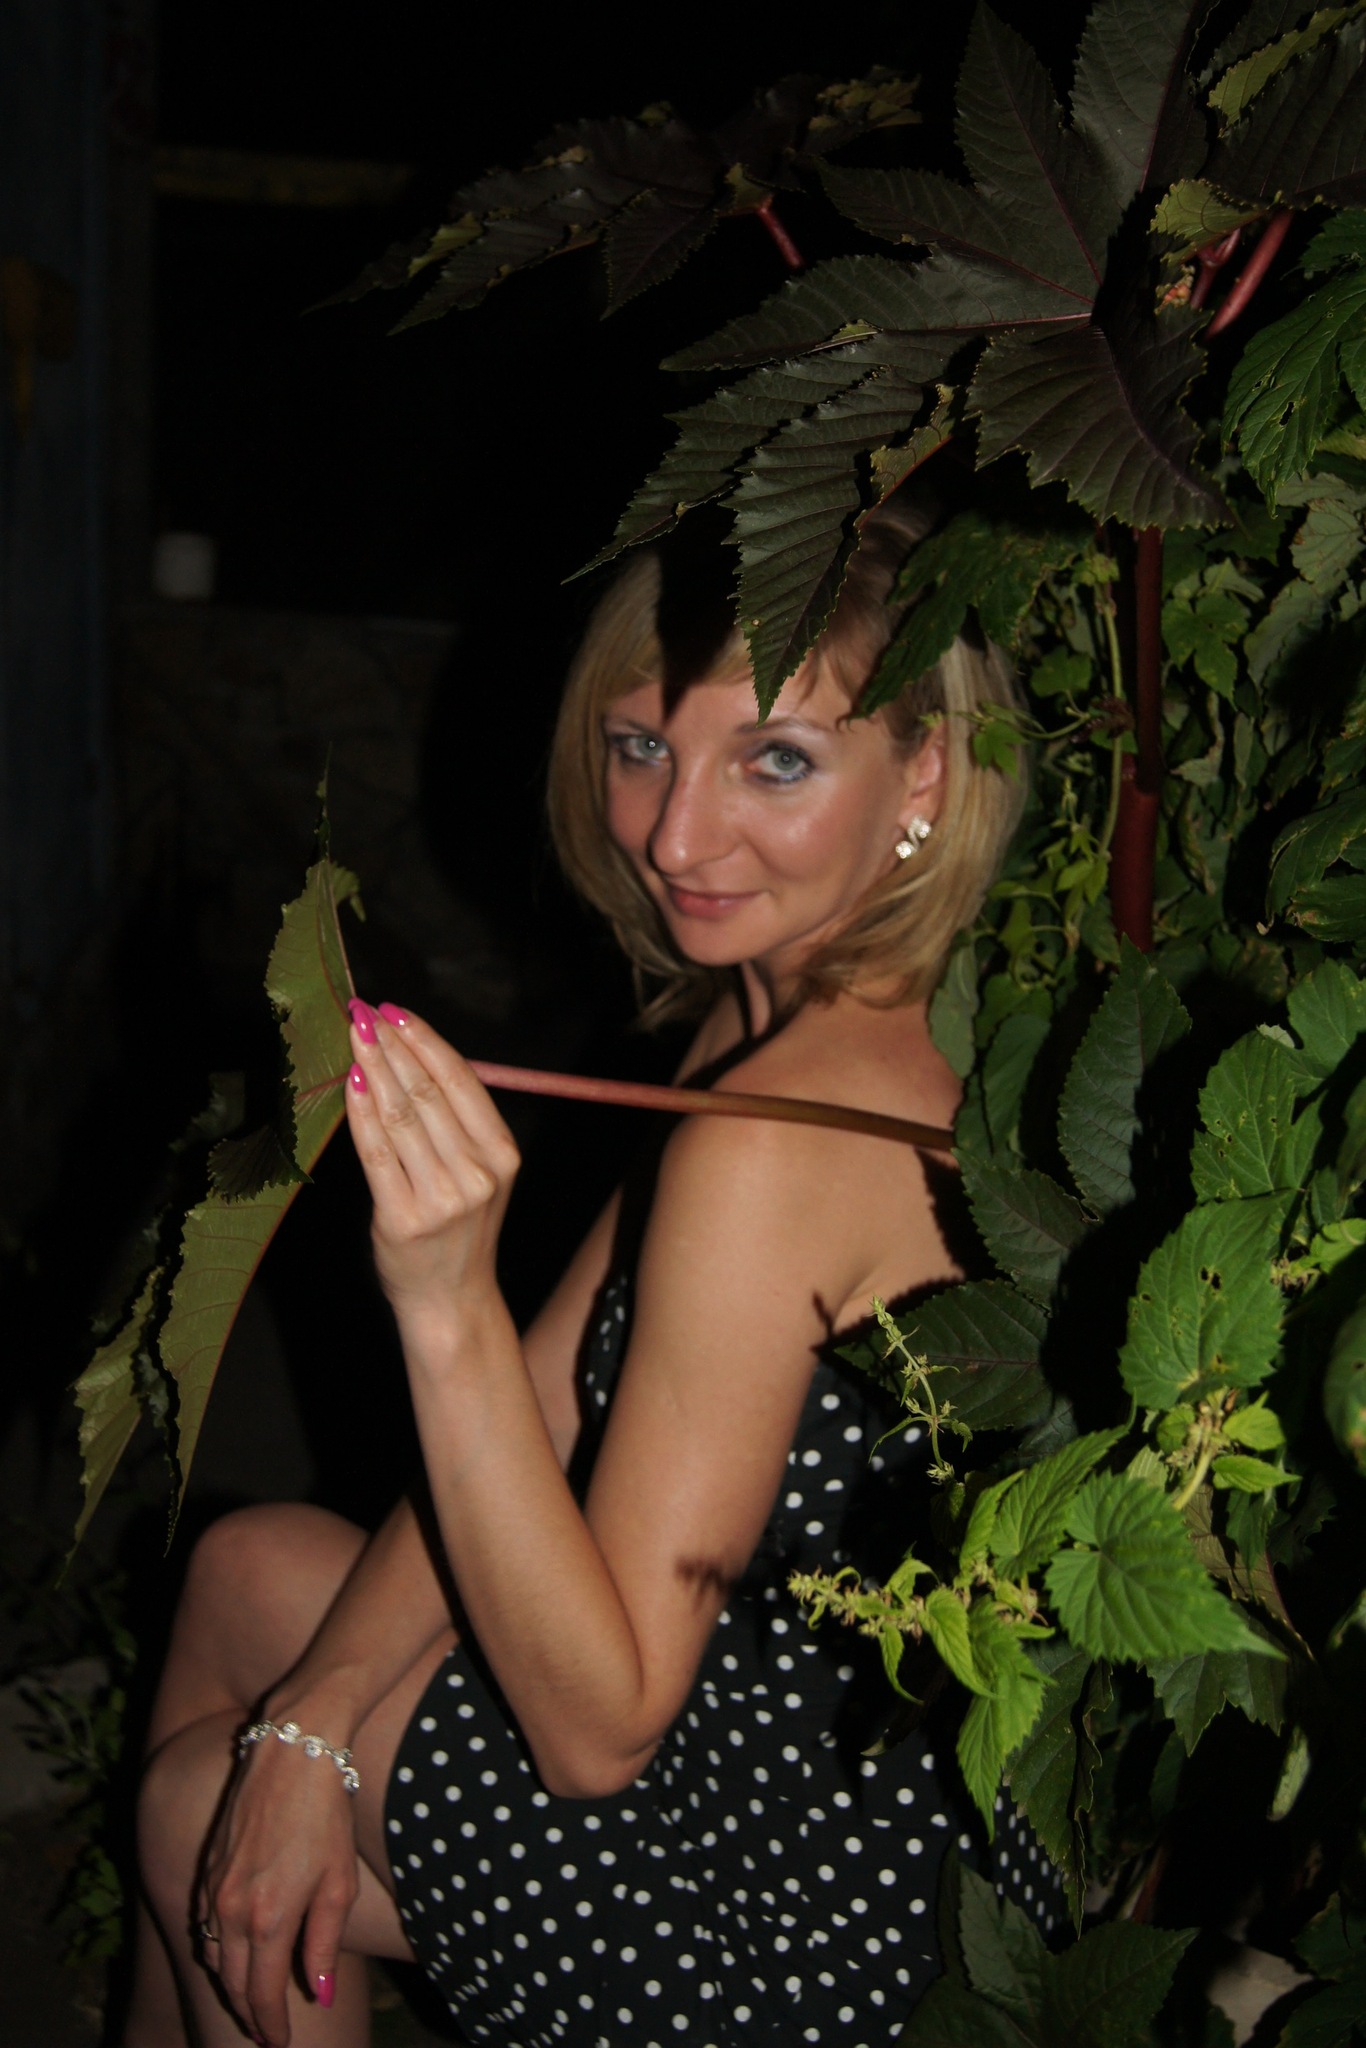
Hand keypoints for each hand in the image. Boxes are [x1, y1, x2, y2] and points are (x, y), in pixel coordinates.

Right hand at [199, 1721, 357, 2046]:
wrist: (294, 1750)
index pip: (259, 1995)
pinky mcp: (207, 1865)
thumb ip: (323, 1943)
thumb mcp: (338, 1883)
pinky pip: (203, 1923)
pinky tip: (234, 1950)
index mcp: (266, 1919)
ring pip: (211, 1955)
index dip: (269, 2027)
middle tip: (265, 2032)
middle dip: (247, 2013)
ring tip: (251, 1998)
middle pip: (230, 1982)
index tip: (278, 2045)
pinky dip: (215, 1947)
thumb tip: (319, 1994)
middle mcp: (230, 1909)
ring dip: (229, 1982)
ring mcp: (213, 1887)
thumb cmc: (326, 1813)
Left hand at [344, 1002, 519, 1337]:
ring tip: (354, 1037)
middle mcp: (477, 1173)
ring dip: (373, 1069)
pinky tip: (351, 1084)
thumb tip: (414, 1058)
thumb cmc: (461, 1230)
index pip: (461, 1081)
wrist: (451, 1299)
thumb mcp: (482, 1175)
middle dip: (392, 1046)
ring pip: (401, 1116)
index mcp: (502, 1155)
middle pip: (428, 1093)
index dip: (425, 1040)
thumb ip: (458, 1125)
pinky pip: (377, 1154)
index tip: (395, 1011)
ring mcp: (442, 1198)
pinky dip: (361, 1114)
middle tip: (363, 1013)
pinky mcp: (403, 1218)